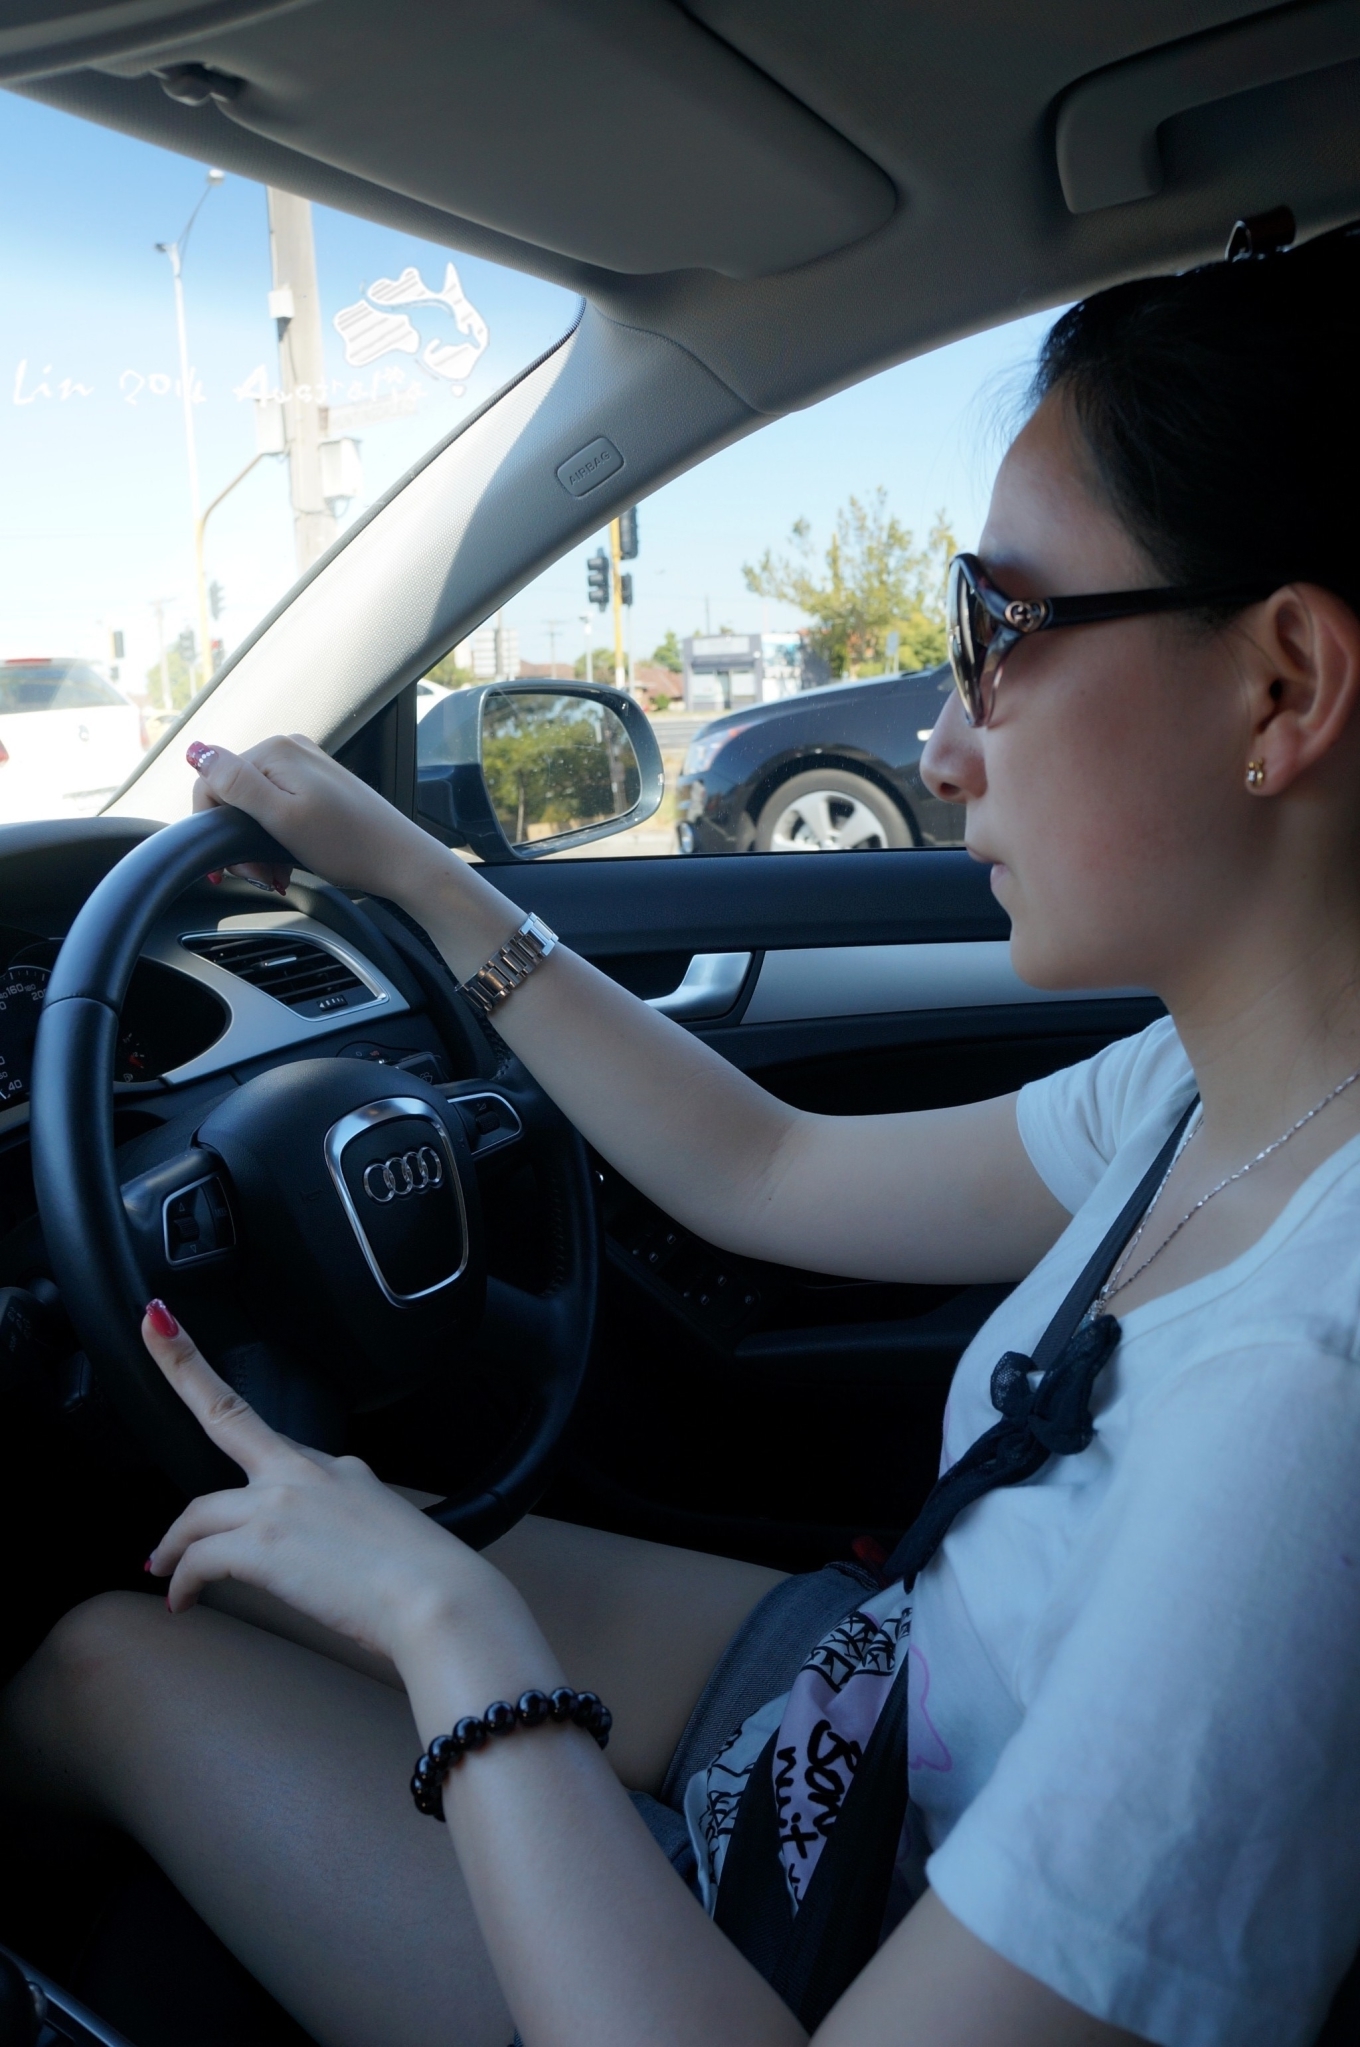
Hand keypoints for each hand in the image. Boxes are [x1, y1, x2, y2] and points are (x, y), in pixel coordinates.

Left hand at [141, 1300, 506, 1671]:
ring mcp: (278, 1503)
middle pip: (223, 1417)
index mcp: (330, 1467)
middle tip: (154, 1330)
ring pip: (196, 1514)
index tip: (183, 1324)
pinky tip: (185, 1601)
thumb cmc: (424, 1579)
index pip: (261, 1418)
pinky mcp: (260, 1544)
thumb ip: (341, 1517)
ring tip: (166, 1573)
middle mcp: (301, 1472)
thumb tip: (313, 1538)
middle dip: (182, 1365)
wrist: (440, 1599)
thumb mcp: (383, 1527)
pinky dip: (184, 1584)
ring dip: (173, 1547)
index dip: (211, 1366)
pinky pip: (198, 1560)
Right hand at [185, 733, 449, 904]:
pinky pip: (277, 810)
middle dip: (237, 842)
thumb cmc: (347, 846)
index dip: (214, 829)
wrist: (401, 862)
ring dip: (255, 846)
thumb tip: (195, 752)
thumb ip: (237, 784)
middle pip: (232, 796)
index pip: (211, 784)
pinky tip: (287, 862)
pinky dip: (274, 839)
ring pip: (253, 807)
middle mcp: (288, 748)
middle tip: (260, 875)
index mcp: (274, 749)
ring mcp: (305, 766)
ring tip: (276, 873)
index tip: (237, 869)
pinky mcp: (317, 786)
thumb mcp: (283, 818)